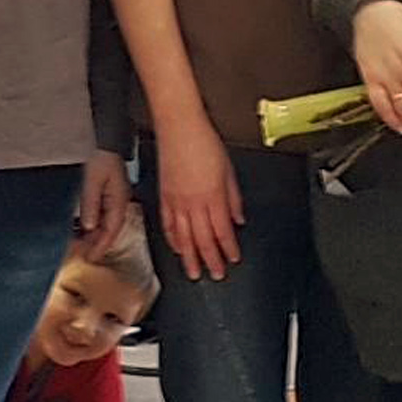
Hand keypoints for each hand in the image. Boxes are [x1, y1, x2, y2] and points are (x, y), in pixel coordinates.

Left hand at [77, 149, 130, 255]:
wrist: (107, 144)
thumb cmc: (102, 158)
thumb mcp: (93, 181)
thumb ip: (90, 203)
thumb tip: (88, 226)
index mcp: (119, 201)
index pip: (111, 230)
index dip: (101, 246)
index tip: (91, 257)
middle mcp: (119, 204)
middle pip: (109, 231)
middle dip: (97, 245)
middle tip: (82, 256)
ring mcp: (115, 201)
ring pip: (106, 226)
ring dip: (94, 237)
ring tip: (80, 246)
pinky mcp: (108, 198)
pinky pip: (102, 217)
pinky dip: (93, 226)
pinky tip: (82, 230)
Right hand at [154, 112, 243, 282]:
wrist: (179, 126)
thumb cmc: (204, 142)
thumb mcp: (228, 170)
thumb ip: (233, 198)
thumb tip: (238, 218)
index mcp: (212, 196)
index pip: (222, 230)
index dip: (228, 248)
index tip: (233, 259)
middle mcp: (193, 203)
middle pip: (203, 239)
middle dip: (211, 260)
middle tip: (216, 275)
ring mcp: (176, 201)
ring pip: (184, 237)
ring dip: (190, 258)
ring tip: (194, 273)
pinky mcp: (164, 196)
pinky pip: (168, 224)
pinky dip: (173, 239)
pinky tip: (177, 248)